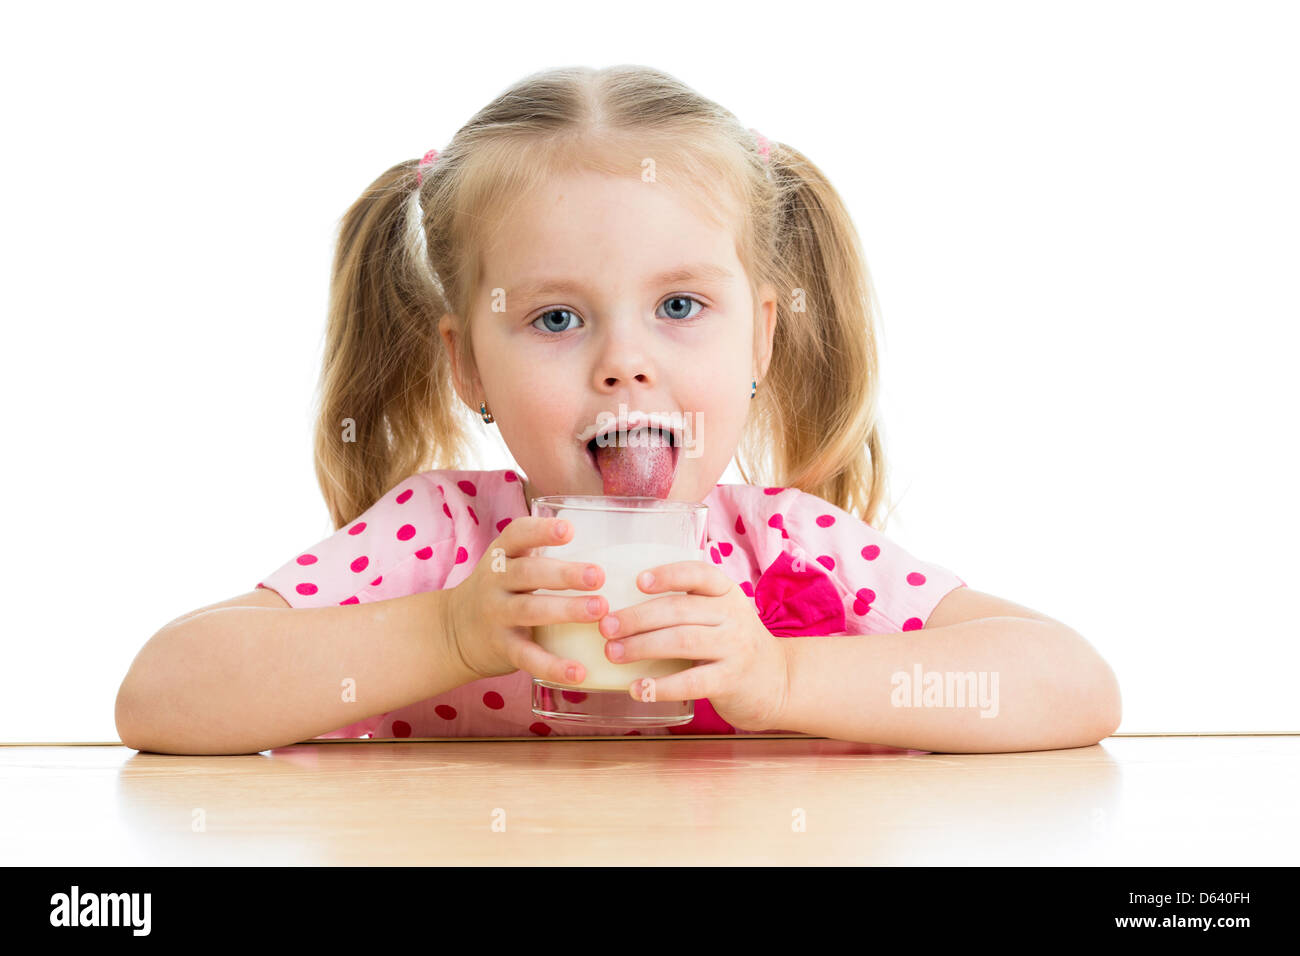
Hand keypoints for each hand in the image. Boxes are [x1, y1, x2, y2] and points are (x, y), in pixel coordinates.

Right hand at [444, 517, 608, 681]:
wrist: (453, 632)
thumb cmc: (499, 591)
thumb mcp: (508, 565)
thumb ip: (542, 556)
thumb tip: (607, 546)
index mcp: (502, 556)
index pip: (518, 535)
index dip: (541, 531)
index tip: (569, 529)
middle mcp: (495, 582)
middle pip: (528, 573)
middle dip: (564, 574)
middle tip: (599, 575)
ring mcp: (497, 615)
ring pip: (530, 610)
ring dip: (566, 610)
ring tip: (600, 610)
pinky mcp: (502, 648)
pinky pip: (528, 656)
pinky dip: (553, 665)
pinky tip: (579, 671)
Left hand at [597, 561, 791, 731]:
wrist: (778, 682)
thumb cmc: (732, 644)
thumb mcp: (720, 615)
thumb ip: (686, 607)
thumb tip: (622, 606)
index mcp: (726, 592)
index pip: (698, 573)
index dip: (668, 575)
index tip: (638, 581)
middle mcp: (733, 615)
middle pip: (679, 610)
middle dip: (637, 617)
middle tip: (606, 626)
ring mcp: (734, 648)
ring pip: (681, 641)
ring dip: (642, 646)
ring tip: (613, 653)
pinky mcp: (731, 681)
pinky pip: (691, 682)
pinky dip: (660, 686)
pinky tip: (637, 688)